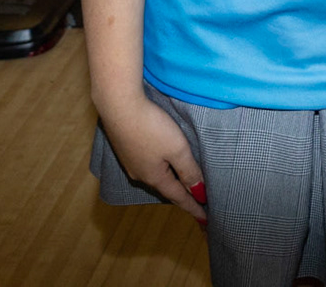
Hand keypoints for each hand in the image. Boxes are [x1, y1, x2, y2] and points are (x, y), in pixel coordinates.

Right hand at [97, 92, 207, 222]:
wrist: (119, 106)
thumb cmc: (152, 127)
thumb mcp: (177, 149)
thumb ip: (189, 171)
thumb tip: (198, 193)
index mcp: (154, 177)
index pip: (179, 197)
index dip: (194, 207)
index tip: (205, 220)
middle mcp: (140, 174)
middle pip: (165, 189)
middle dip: (181, 196)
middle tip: (196, 204)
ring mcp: (130, 162)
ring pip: (155, 177)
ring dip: (169, 184)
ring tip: (181, 188)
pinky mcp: (125, 148)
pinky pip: (146, 166)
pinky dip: (159, 171)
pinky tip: (161, 166)